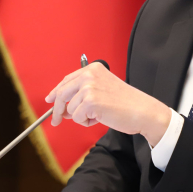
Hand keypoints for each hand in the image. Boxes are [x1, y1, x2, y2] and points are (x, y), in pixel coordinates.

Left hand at [46, 63, 171, 145]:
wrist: (142, 111)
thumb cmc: (126, 103)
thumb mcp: (103, 89)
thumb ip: (83, 94)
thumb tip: (61, 108)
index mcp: (93, 69)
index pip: (66, 80)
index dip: (55, 92)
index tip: (49, 100)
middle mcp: (89, 75)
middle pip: (61, 94)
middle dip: (56, 110)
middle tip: (55, 121)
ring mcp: (89, 88)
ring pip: (70, 110)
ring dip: (82, 117)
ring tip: (100, 115)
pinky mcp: (90, 102)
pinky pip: (77, 118)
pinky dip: (86, 122)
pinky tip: (101, 118)